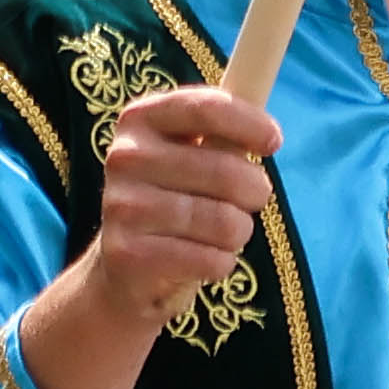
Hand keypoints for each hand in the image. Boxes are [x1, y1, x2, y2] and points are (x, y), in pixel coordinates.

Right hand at [14, 77, 274, 388]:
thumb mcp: (186, 168)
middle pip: (228, 169)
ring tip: (218, 244)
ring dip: (237, 239)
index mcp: (139, 121)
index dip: (245, 122)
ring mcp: (122, 208)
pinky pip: (209, 260)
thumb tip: (269, 121)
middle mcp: (123, 156)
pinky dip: (218, 270)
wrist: (114, 286)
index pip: (202, 102)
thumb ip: (219, 138)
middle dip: (252, 197)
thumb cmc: (167, 217)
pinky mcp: (128, 257)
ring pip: (225, 219)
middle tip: (245, 210)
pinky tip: (200, 271)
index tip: (274, 142)